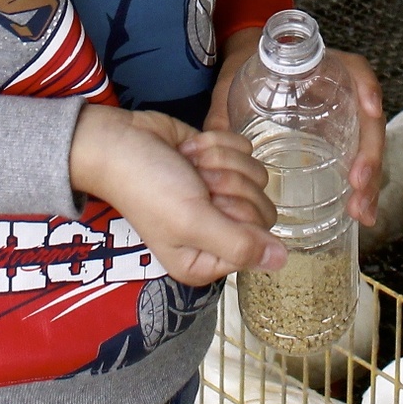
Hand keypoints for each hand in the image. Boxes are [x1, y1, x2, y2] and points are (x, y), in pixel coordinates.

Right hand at [71, 105, 280, 285]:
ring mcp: (220, 195)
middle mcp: (217, 232)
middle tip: (195, 184)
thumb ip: (239, 245)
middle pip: (262, 209)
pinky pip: (245, 150)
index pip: (257, 242)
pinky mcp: (220, 162)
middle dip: (229, 185)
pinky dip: (216, 144)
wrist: (120, 142)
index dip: (238, 216)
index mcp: (207, 260)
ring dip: (220, 162)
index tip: (209, 205)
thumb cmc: (149, 188)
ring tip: (189, 167)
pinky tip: (189, 151)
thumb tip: (282, 262)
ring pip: (256, 175)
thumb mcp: (192, 222)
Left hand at [208, 30, 389, 229]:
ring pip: (368, 146)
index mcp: (320, 68)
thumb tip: (211, 144)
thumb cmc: (245, 69)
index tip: (369, 110)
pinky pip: (358, 159)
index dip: (367, 88)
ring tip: (361, 211)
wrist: (249, 63)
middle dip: (370, 156)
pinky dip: (363, 186)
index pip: (356, 71)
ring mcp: (343, 115)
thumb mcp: (231, 85)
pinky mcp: (338, 136)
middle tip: (357, 188)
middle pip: (368, 119)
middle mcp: (342, 90)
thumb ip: (222, 113)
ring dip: (370, 179)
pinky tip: (359, 211)